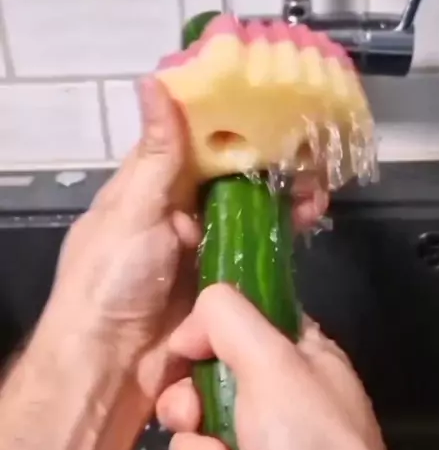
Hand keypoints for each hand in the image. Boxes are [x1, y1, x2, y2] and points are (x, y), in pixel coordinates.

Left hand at [41, 77, 326, 418]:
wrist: (111, 368)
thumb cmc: (110, 281)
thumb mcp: (133, 209)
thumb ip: (157, 153)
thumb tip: (153, 81)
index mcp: (149, 186)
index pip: (192, 140)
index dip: (227, 118)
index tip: (266, 96)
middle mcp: (177, 211)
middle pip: (230, 175)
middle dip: (268, 159)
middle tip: (309, 144)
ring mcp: (202, 247)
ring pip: (250, 210)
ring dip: (283, 195)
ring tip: (318, 183)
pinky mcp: (223, 280)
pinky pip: (258, 249)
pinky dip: (285, 233)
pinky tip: (310, 219)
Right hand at [158, 286, 438, 449]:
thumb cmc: (309, 447)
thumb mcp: (273, 362)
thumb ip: (227, 319)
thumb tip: (190, 325)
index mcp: (298, 357)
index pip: (237, 323)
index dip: (204, 335)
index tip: (185, 351)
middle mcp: (278, 400)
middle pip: (200, 383)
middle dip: (187, 406)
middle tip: (194, 418)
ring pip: (191, 438)